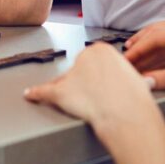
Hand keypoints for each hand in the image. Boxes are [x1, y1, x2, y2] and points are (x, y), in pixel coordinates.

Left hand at [24, 43, 158, 138]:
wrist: (127, 113)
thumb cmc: (134, 100)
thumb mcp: (134, 79)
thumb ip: (124, 77)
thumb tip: (134, 82)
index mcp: (102, 50)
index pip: (90, 62)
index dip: (95, 78)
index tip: (101, 86)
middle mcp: (84, 58)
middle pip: (76, 71)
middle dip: (83, 85)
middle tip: (96, 99)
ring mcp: (71, 75)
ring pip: (64, 82)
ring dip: (70, 93)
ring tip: (85, 105)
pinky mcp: (60, 92)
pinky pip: (44, 91)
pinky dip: (37, 93)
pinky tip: (30, 94)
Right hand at [124, 18, 164, 90]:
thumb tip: (148, 81)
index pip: (156, 37)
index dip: (138, 49)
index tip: (126, 60)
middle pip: (156, 35)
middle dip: (139, 48)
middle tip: (126, 60)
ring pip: (163, 41)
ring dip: (148, 52)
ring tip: (134, 62)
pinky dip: (159, 57)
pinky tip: (150, 65)